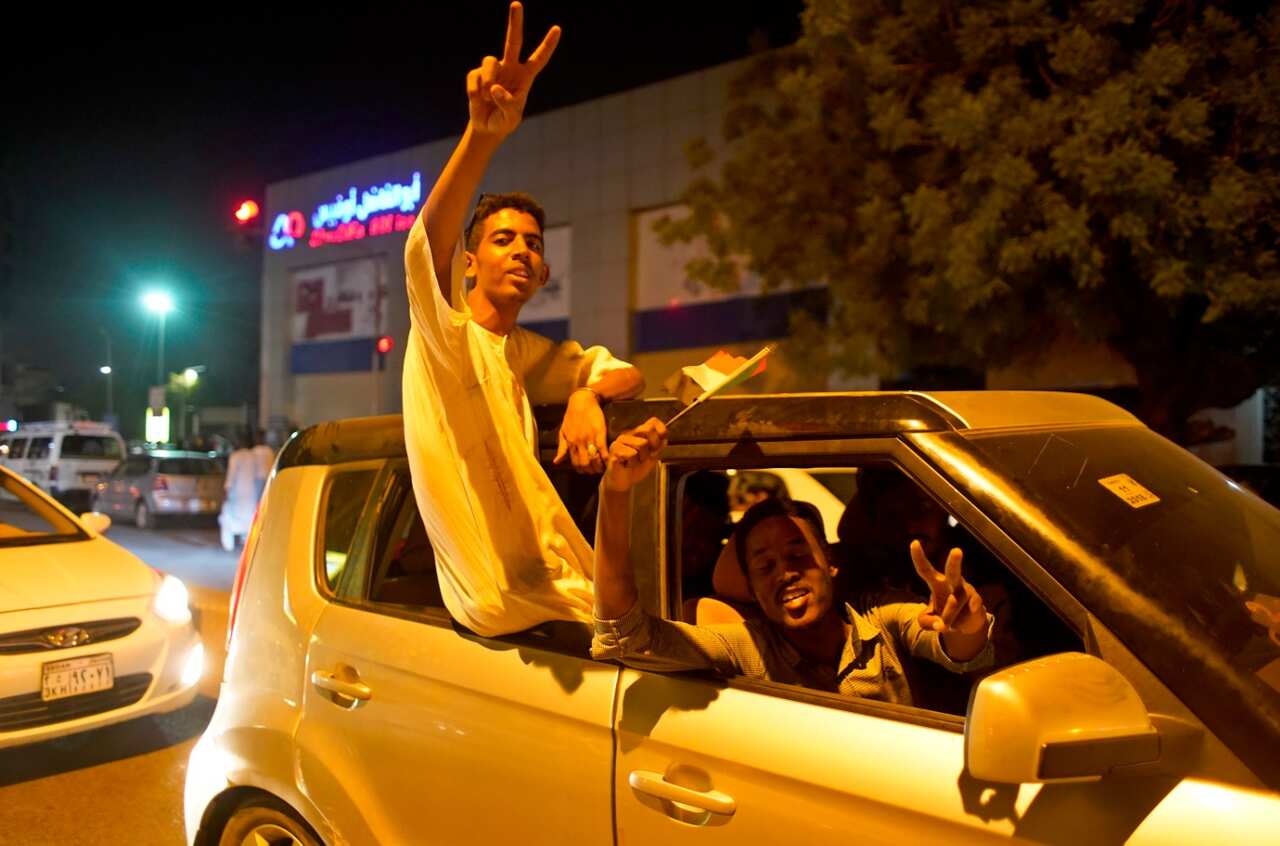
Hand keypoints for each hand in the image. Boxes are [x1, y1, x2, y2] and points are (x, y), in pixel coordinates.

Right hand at [467, 2, 559, 138]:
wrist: (487, 127)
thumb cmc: (504, 121)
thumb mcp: (511, 118)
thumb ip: (508, 104)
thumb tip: (495, 88)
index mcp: (525, 77)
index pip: (539, 58)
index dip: (548, 45)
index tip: (557, 29)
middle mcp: (510, 68)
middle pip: (513, 41)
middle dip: (515, 22)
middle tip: (516, 3)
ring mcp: (493, 69)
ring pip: (489, 60)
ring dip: (488, 78)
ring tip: (487, 97)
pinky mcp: (477, 74)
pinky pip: (475, 77)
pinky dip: (475, 91)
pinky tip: (479, 100)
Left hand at [554, 389, 606, 473]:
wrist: (582, 402)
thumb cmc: (571, 416)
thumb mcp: (563, 432)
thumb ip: (562, 448)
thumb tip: (557, 462)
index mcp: (570, 443)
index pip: (575, 463)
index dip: (581, 470)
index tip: (586, 471)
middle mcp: (579, 443)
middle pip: (585, 464)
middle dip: (591, 470)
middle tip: (595, 471)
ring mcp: (590, 439)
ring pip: (594, 459)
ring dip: (599, 466)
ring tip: (602, 467)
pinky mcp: (600, 434)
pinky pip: (603, 450)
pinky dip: (606, 458)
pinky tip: (608, 461)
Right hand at [602, 418, 666, 492]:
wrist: (623, 482)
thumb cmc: (636, 469)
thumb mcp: (652, 458)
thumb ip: (659, 447)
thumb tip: (664, 438)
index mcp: (639, 433)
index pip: (653, 422)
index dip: (661, 431)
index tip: (660, 444)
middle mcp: (630, 434)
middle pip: (648, 429)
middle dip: (653, 445)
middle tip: (647, 456)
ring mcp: (621, 440)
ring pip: (641, 443)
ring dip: (642, 457)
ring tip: (635, 461)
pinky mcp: (615, 449)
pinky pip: (632, 454)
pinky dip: (633, 463)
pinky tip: (627, 465)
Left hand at [911, 541, 986, 634]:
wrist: (965, 622)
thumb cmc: (942, 615)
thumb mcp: (927, 621)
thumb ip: (927, 623)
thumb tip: (940, 625)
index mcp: (936, 583)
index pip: (925, 570)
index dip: (919, 557)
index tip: (914, 542)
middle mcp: (951, 583)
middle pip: (953, 572)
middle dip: (955, 562)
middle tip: (957, 551)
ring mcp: (966, 590)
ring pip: (956, 602)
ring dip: (948, 617)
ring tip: (944, 626)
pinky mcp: (977, 600)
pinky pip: (972, 606)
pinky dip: (967, 614)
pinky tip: (971, 610)